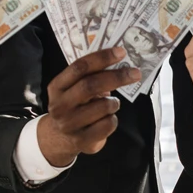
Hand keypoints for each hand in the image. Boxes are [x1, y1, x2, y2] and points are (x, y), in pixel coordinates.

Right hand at [37, 47, 141, 166]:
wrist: (58, 138)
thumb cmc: (73, 106)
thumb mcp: (73, 89)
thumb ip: (89, 76)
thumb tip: (119, 62)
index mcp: (57, 87)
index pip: (80, 67)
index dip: (102, 58)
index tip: (121, 52)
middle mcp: (60, 105)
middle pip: (91, 85)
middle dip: (117, 77)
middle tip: (135, 73)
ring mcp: (69, 124)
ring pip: (104, 106)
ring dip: (114, 102)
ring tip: (111, 103)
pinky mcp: (81, 140)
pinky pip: (108, 124)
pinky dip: (113, 119)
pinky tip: (107, 119)